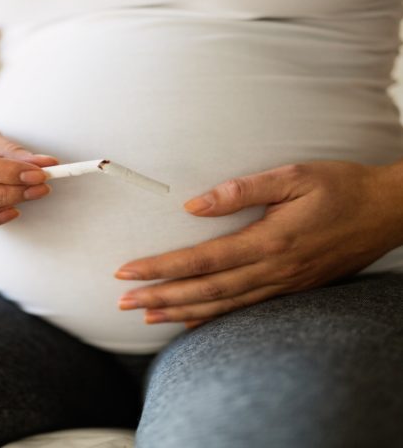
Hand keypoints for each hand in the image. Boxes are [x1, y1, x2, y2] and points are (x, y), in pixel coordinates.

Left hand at [114, 161, 402, 327]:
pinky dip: (213, 319)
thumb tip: (194, 205)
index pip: (202, 260)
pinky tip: (190, 322)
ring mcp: (283, 285)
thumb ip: (243, 190)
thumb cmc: (340, 187)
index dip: (161, 268)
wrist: (388, 212)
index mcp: (269, 240)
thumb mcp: (295, 175)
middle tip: (123, 302)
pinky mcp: (291, 290)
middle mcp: (273, 270)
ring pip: (222, 306)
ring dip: (181, 312)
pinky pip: (244, 310)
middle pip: (205, 291)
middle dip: (160, 297)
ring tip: (146, 315)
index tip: (128, 271)